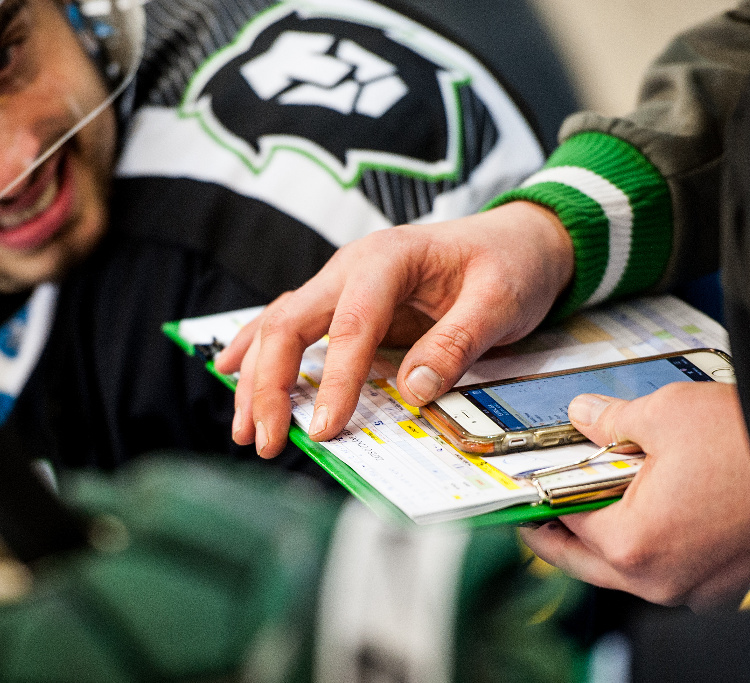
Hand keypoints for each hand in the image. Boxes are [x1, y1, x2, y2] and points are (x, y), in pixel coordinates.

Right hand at [214, 201, 573, 456]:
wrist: (518, 238)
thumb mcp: (500, 301)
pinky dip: (258, 348)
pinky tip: (231, 370)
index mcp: (390, 258)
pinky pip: (290, 321)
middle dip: (270, 385)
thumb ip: (457, 343)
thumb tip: (414, 392)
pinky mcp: (343, 299)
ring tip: (244, 428)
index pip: (351, 325)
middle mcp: (354, 265)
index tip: (324, 429)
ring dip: (256, 376)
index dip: (333, 381)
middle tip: (264, 439)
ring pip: (279, 324)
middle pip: (292, 322)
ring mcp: (342, 280)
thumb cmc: (511, 263)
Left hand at [520, 382, 749, 609]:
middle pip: (585, 562)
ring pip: (624, 572)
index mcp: (632, 543)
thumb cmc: (743, 444)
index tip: (519, 501)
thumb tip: (582, 416)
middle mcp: (659, 578)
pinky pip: (663, 573)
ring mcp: (690, 588)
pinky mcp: (717, 586)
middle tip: (535, 519)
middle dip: (558, 537)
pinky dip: (645, 549)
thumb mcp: (660, 415)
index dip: (539, 503)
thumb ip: (608, 421)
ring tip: (586, 510)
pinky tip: (640, 519)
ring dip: (602, 543)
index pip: (564, 525)